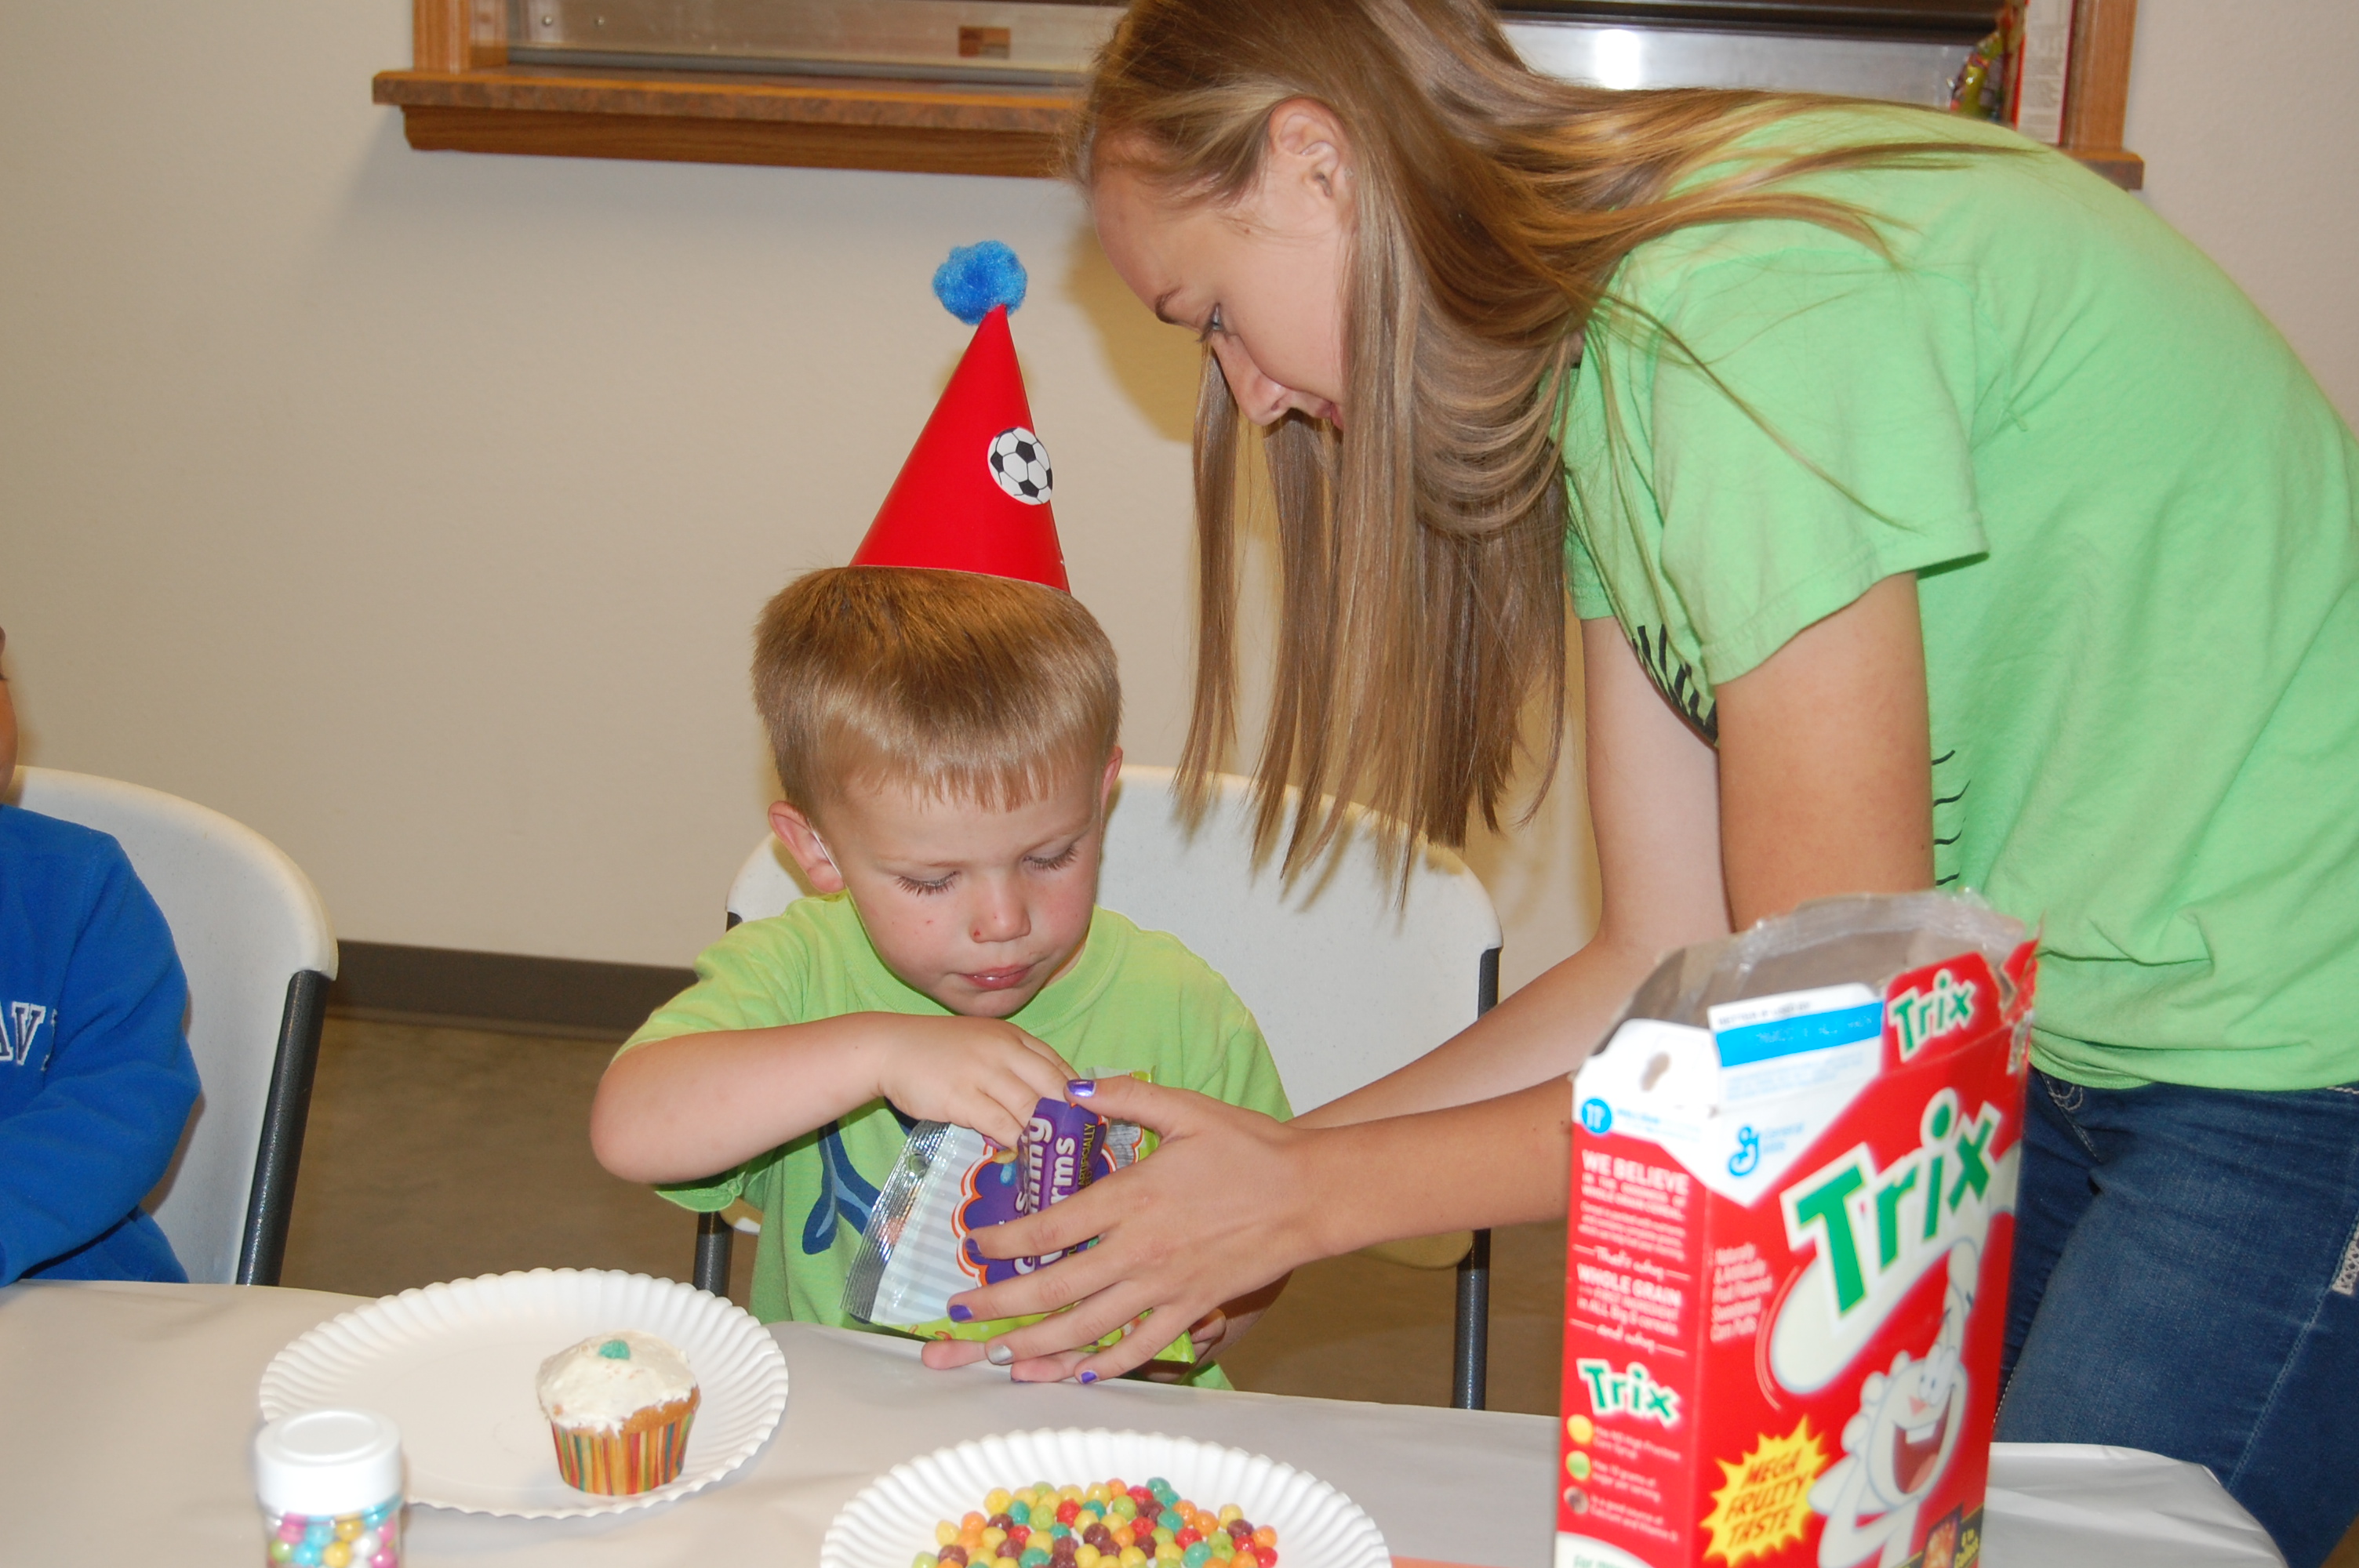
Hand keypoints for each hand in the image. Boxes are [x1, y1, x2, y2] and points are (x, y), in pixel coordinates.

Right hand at [872, 1017, 1075, 1149]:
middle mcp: (1004, 1051)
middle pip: (1053, 1087)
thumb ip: (1012, 1064)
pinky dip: (1016, 1143)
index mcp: (1013, 1037)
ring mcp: (984, 1073)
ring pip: (1030, 1108)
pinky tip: (1023, 1157)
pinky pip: (1000, 1124)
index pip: (1058, 1066)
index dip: (1079, 1096)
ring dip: (1046, 1136)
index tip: (1091, 1120)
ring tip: (1059, 1160)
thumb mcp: (982, 1044)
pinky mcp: (962, 1097)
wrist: (887, 1047)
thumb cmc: (935, 1051)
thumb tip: (1043, 1101)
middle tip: (1084, 1147)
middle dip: (1072, 1119)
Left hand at [940, 1075, 1318, 1381]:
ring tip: (999, 1357)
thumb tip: (1073, 1091)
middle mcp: (1140, 1250)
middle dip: (1000, 1306)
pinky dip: (1104, 1365)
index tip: (973, 1246)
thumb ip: (1125, 1098)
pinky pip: (1140, 1347)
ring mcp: (1166, 1287)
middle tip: (961, 1316)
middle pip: (1054, 1288)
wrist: (1312, 1194)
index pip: (1049, 1227)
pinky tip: (1075, 1373)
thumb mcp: (1187, 1108)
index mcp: (1132, 1197)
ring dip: (1037, 1347)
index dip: (1003, 1241)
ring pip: (1087, 1329)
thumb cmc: (1252, 1147)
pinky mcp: (1192, 1308)